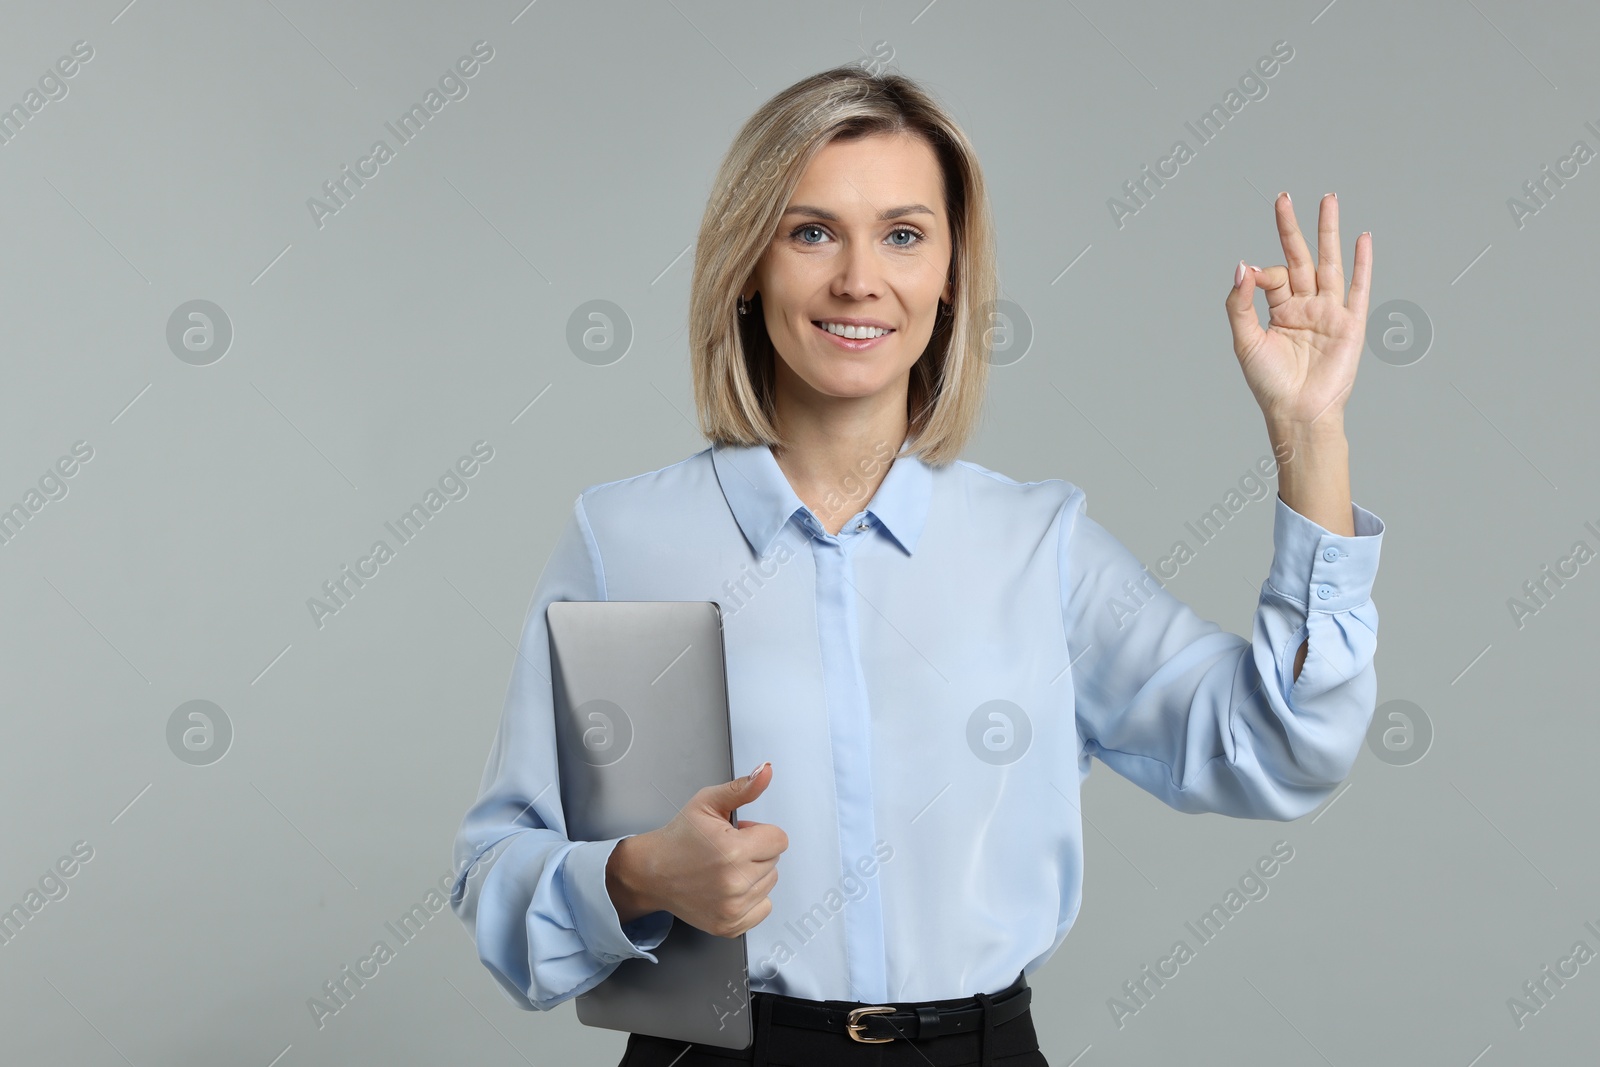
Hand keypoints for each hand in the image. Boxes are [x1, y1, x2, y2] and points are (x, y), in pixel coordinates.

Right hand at [624, 762, 787, 938]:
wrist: (651, 873)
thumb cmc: (678, 838)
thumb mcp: (708, 803)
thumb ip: (742, 788)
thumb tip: (765, 771)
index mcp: (733, 850)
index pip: (779, 839)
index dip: (760, 832)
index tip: (739, 834)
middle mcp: (735, 882)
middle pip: (775, 861)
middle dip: (756, 851)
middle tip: (726, 850)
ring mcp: (733, 908)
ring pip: (770, 883)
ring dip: (753, 873)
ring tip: (724, 868)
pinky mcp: (730, 925)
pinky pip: (764, 908)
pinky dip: (751, 898)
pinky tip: (729, 888)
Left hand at [1224, 192, 1371, 429]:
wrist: (1298, 412)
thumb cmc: (1269, 383)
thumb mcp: (1244, 340)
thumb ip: (1240, 303)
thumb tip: (1241, 265)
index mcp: (1279, 311)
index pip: (1273, 276)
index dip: (1261, 272)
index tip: (1253, 278)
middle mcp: (1305, 307)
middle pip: (1301, 257)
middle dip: (1293, 228)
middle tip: (1285, 196)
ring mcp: (1329, 312)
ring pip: (1329, 263)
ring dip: (1329, 231)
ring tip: (1328, 199)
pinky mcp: (1350, 323)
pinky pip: (1357, 287)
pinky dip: (1361, 263)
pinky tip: (1363, 239)